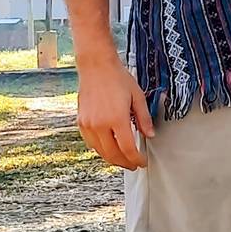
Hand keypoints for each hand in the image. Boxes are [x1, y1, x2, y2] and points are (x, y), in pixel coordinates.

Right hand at [77, 54, 154, 169]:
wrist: (96, 66)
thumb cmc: (118, 78)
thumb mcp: (138, 96)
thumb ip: (144, 118)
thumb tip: (149, 135)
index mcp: (117, 119)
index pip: (128, 149)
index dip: (136, 159)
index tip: (142, 162)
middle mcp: (100, 124)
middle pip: (113, 155)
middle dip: (125, 163)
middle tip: (134, 165)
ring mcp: (88, 124)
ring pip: (100, 152)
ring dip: (113, 159)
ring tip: (123, 159)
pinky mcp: (81, 122)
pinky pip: (91, 143)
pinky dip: (101, 149)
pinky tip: (109, 148)